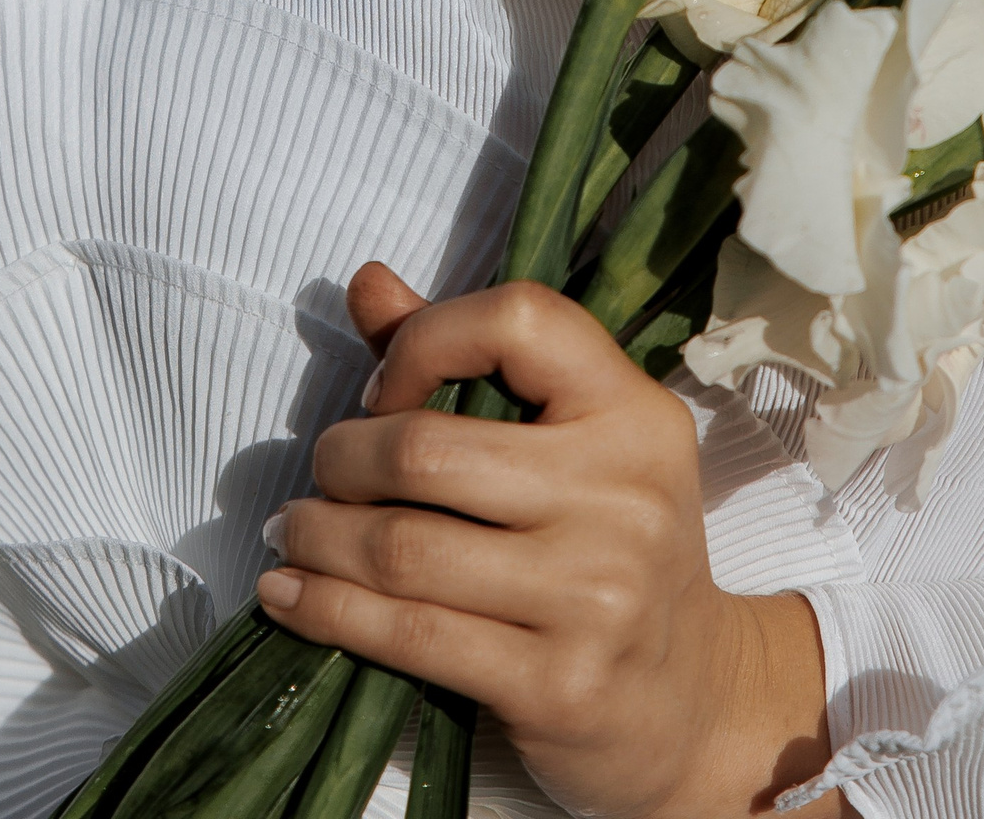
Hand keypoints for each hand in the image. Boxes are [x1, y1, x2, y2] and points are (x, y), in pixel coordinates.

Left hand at [257, 264, 842, 818]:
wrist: (695, 699)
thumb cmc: (611, 546)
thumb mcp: (573, 441)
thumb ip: (470, 360)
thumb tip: (368, 284)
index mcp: (632, 412)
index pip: (519, 320)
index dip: (426, 339)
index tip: (385, 390)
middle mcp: (622, 496)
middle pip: (428, 452)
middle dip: (342, 459)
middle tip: (320, 475)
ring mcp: (593, 596)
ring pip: (403, 549)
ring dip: (317, 536)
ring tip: (291, 532)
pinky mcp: (555, 684)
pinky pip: (408, 636)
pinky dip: (326, 610)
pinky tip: (289, 596)